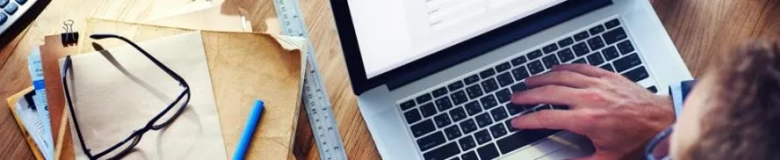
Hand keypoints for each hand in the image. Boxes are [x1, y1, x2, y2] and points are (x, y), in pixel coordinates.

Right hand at [510, 64, 673, 159]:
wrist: (662, 121)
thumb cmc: (637, 139)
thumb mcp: (607, 157)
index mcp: (586, 120)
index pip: (546, 118)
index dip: (527, 120)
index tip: (517, 121)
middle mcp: (588, 99)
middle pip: (548, 93)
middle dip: (528, 96)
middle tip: (516, 98)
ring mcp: (597, 85)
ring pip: (561, 77)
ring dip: (541, 78)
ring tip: (528, 82)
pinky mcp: (606, 76)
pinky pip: (579, 68)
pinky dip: (564, 67)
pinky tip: (554, 69)